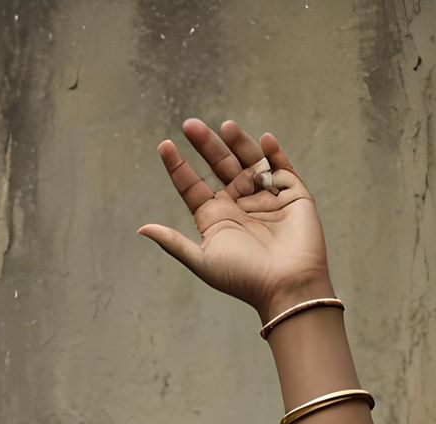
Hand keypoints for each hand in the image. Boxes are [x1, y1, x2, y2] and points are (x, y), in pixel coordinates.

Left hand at [136, 120, 331, 317]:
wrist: (285, 287)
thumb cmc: (243, 277)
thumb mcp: (202, 259)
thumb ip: (173, 243)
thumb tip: (141, 229)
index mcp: (216, 219)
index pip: (193, 187)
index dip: (178, 167)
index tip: (164, 146)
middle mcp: (239, 205)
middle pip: (220, 167)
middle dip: (206, 146)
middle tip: (189, 125)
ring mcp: (266, 199)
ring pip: (250, 162)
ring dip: (238, 143)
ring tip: (225, 127)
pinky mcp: (293, 197)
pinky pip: (283, 170)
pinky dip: (275, 154)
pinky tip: (264, 140)